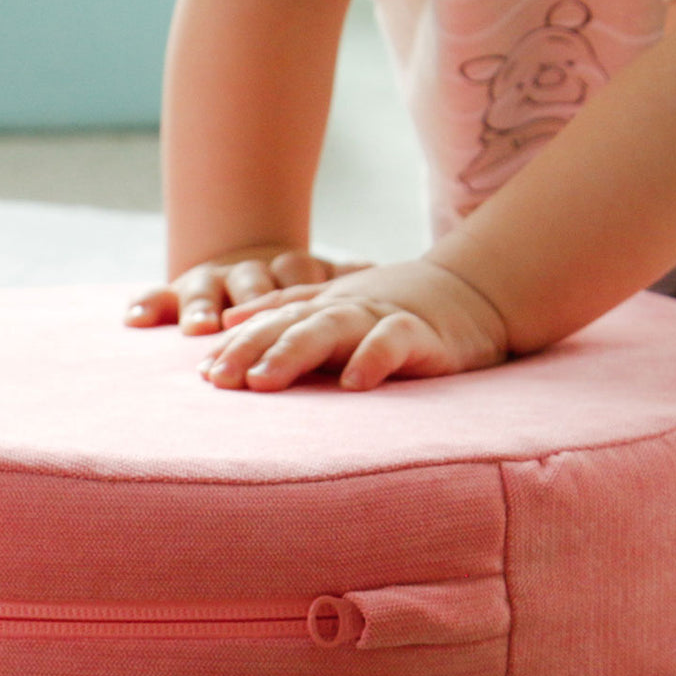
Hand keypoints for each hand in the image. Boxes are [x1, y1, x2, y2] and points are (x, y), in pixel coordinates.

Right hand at [125, 246, 367, 335]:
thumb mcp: (319, 279)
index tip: (298, 306)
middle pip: (246, 280)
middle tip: (255, 325)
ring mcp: (210, 282)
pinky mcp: (178, 295)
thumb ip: (342, 274)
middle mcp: (246, 271)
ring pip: (204, 289)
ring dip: (199, 307)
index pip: (292, 271)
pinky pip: (158, 298)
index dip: (294, 286)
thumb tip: (373, 268)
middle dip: (245, 303)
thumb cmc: (291, 286)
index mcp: (286, 267)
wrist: (247, 270)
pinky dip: (147, 305)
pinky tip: (133, 319)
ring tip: (198, 329)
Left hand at [199, 259, 509, 390]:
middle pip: (286, 323)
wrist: (472, 291)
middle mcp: (341, 308)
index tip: (202, 375)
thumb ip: (283, 314)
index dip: (234, 345)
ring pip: (329, 328)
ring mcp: (378, 316)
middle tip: (217, 380)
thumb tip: (227, 322)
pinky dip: (373, 358)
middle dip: (249, 350)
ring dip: (293, 353)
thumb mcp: (333, 310)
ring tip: (263, 382)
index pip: (268, 322)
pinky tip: (353, 384)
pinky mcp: (420, 332)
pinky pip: (393, 341)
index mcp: (319, 307)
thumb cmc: (394, 311)